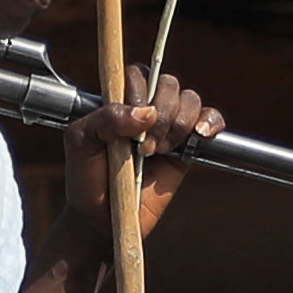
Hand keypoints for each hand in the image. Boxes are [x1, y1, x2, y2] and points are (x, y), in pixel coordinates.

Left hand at [63, 69, 218, 240]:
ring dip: (178, 124)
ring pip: (189, 99)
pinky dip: (211, 121)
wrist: (102, 218)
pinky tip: (200, 134)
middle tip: (143, 149)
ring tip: (158, 152)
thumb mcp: (81, 141)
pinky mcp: (187, 147)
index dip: (140, 94)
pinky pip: (210, 119)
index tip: (131, 126)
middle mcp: (145, 107)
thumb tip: (147, 112)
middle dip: (161, 115)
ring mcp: (168, 126)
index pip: (138, 74)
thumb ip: (107, 118)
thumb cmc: (87, 177)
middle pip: (168, 84)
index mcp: (118, 99)